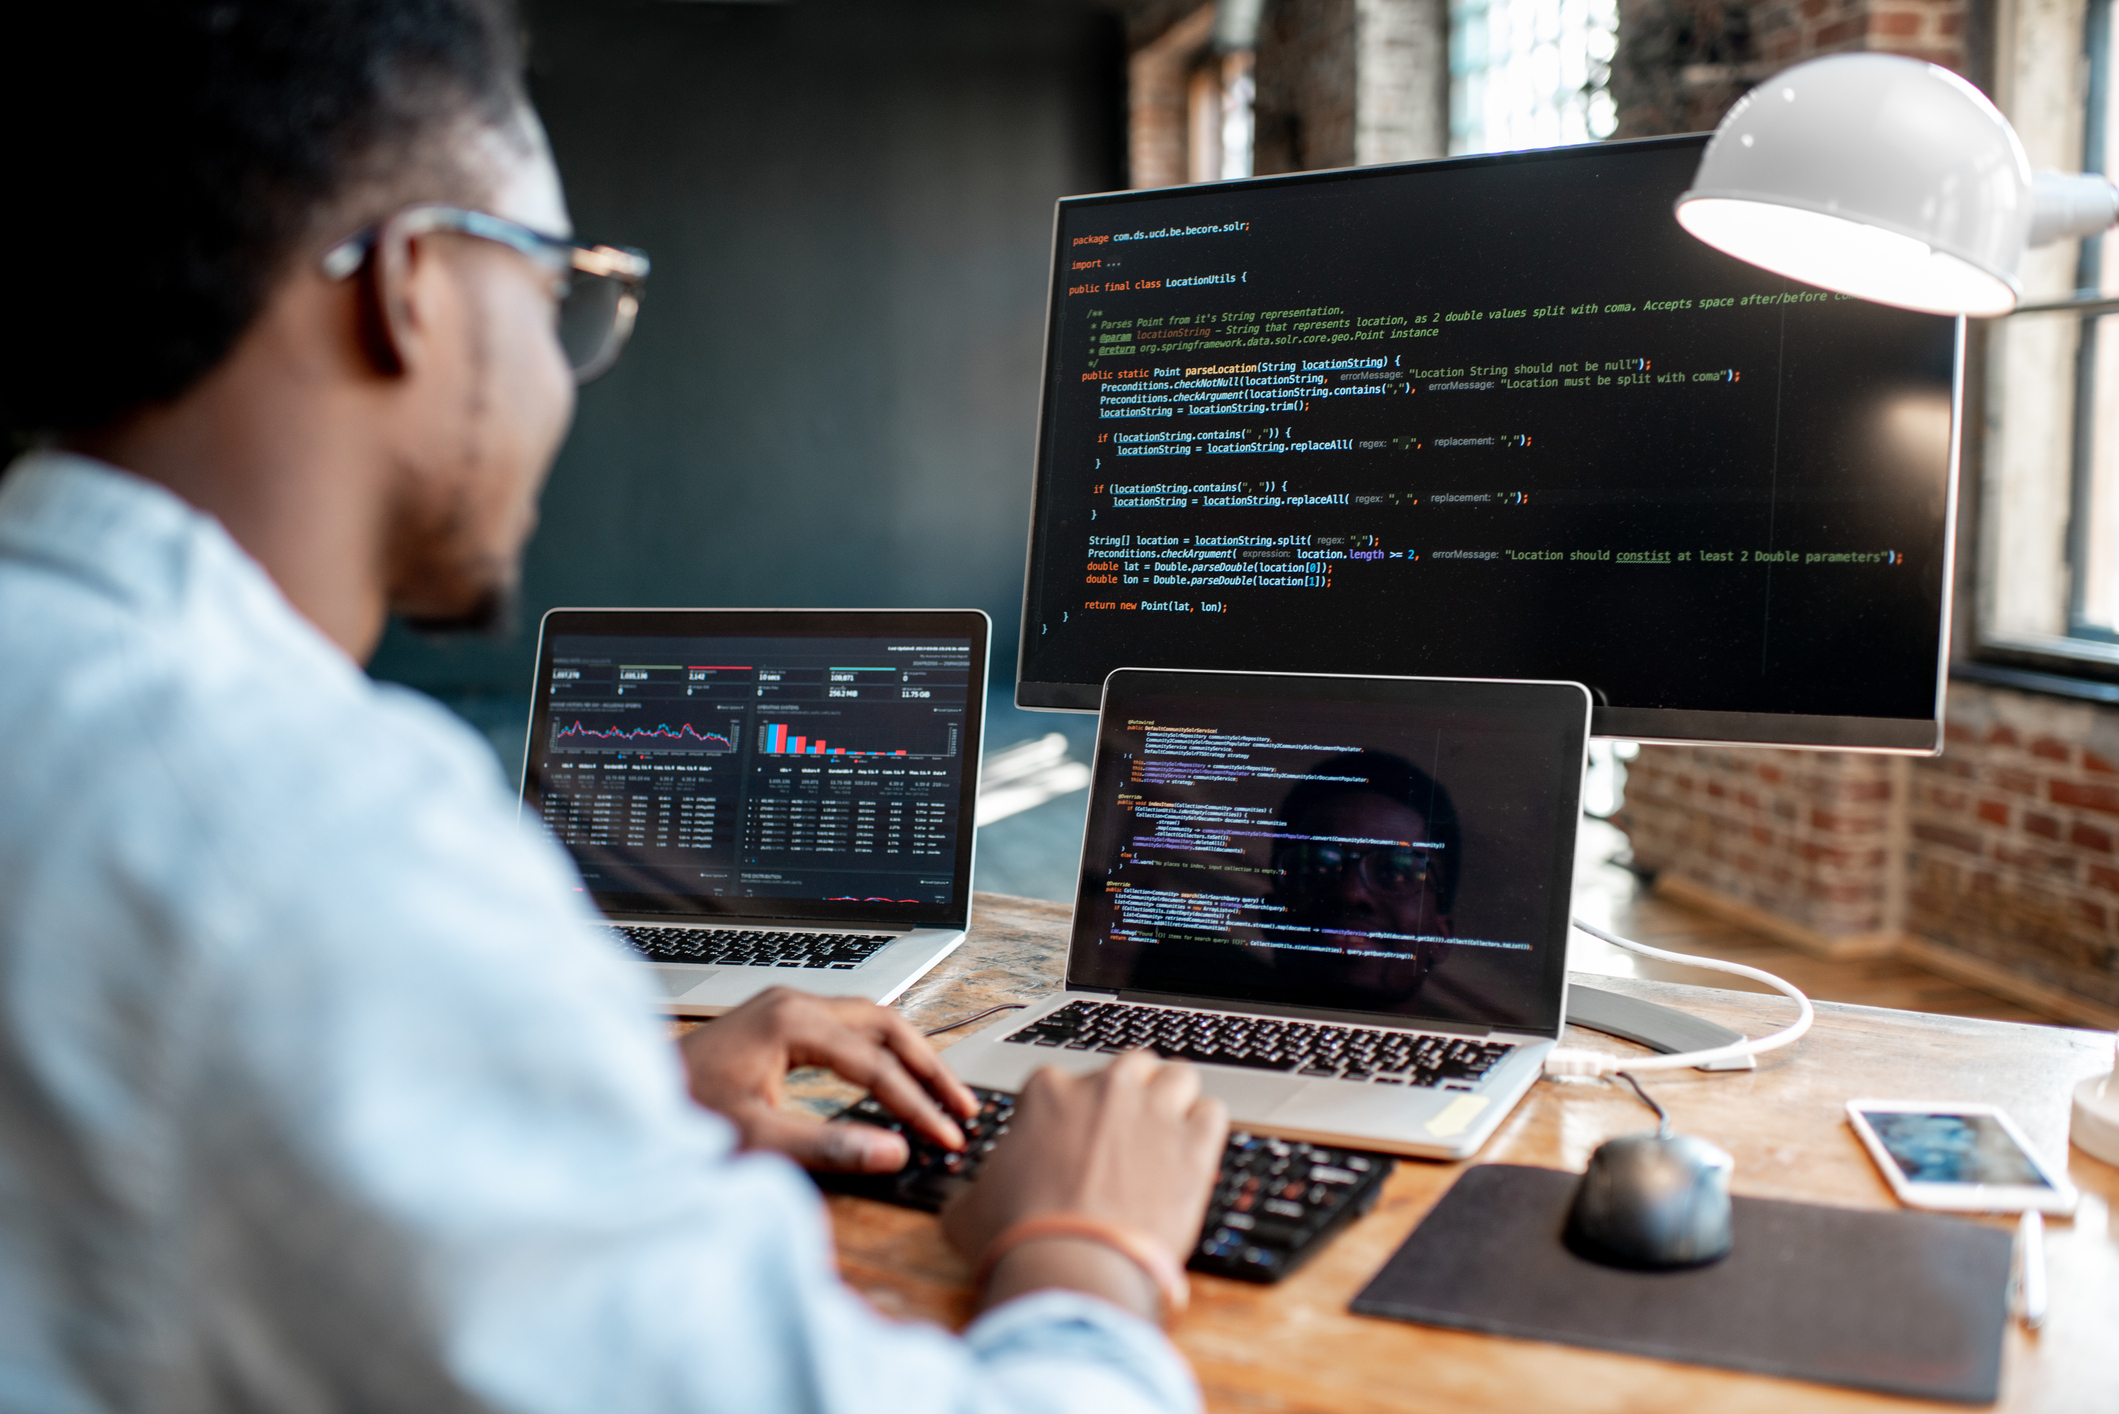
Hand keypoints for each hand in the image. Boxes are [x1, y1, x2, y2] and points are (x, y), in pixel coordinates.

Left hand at [678, 987, 977, 1173]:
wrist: (626, 1097)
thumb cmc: (679, 1113)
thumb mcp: (755, 1138)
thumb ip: (827, 1146)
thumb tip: (894, 1152)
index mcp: (792, 1022)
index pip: (876, 1064)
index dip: (917, 1104)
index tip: (947, 1137)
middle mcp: (792, 1003)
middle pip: (886, 1025)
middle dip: (929, 1068)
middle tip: (963, 1108)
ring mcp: (783, 1009)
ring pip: (870, 1022)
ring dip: (909, 1056)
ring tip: (941, 1094)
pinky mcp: (776, 1024)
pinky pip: (847, 1029)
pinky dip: (880, 1053)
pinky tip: (892, 1078)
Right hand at [941, 1052, 1226, 1315]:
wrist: (1070, 1268)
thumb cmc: (1017, 1238)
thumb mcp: (970, 1208)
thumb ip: (974, 1189)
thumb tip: (969, 1199)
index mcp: (1048, 1092)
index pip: (1067, 1081)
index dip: (1073, 1113)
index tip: (1075, 1142)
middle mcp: (1105, 1088)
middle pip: (1131, 1067)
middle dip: (1131, 1094)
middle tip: (1127, 1133)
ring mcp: (1154, 1111)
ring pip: (1179, 1076)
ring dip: (1174, 1100)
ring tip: (1167, 1136)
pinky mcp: (1195, 1144)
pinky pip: (1213, 1113)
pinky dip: (1205, 1131)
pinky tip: (1194, 1156)